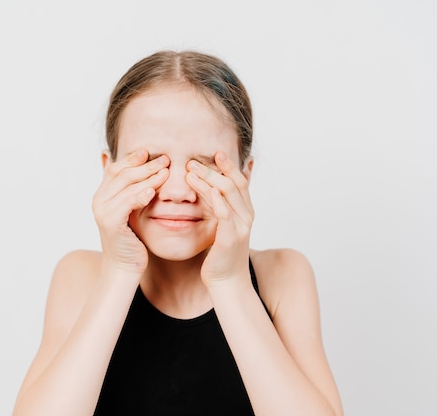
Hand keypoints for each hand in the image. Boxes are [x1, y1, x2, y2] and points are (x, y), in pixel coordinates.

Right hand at [92, 150, 168, 274]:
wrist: (124, 266)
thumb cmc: (131, 239)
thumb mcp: (130, 211)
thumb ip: (131, 192)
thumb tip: (136, 174)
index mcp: (103, 195)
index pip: (117, 169)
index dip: (133, 158)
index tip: (151, 152)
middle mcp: (99, 200)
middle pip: (122, 174)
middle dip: (145, 165)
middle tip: (165, 159)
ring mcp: (102, 211)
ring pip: (127, 187)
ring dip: (148, 177)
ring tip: (165, 171)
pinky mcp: (110, 223)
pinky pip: (127, 203)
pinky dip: (140, 195)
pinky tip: (154, 190)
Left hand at [186, 152, 253, 283]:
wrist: (228, 282)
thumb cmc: (222, 254)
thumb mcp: (225, 225)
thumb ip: (224, 205)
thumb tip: (217, 188)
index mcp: (245, 211)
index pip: (240, 181)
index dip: (229, 166)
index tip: (215, 153)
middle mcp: (246, 216)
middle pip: (233, 184)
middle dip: (214, 169)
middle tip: (193, 161)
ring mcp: (240, 227)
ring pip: (228, 195)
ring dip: (209, 180)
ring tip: (190, 171)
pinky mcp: (230, 239)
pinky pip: (225, 215)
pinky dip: (216, 201)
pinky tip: (206, 191)